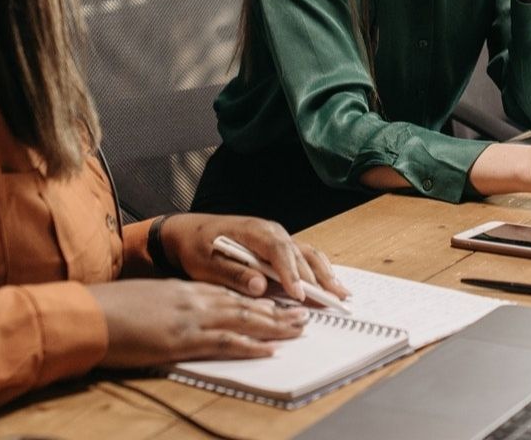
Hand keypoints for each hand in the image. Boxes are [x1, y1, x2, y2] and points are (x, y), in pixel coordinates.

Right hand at [90, 279, 307, 367]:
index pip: (228, 293)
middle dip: (275, 311)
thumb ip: (167, 305)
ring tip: (297, 330)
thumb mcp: (145, 299)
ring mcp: (190, 319)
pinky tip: (268, 350)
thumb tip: (176, 315)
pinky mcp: (183, 340)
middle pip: (243, 304)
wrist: (90, 314)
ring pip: (242, 320)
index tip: (276, 304)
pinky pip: (224, 342)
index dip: (255, 299)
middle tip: (300, 316)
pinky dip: (249, 346)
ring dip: (273, 326)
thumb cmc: (110, 308)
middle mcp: (193, 300)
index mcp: (183, 290)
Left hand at [158, 213, 349, 305]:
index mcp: (252, 231)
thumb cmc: (196, 247)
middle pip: (298, 254)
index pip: (277, 251)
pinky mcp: (278, 245)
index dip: (290, 273)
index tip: (299, 295)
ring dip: (325, 273)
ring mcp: (277, 236)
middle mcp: (270, 231)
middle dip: (316, 278)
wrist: (189, 233)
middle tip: (332, 300)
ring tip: (341, 293)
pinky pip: (304, 255)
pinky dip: (319, 269)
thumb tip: (259, 285)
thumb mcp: (205, 264)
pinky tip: (330, 283)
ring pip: (307, 253)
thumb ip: (233, 274)